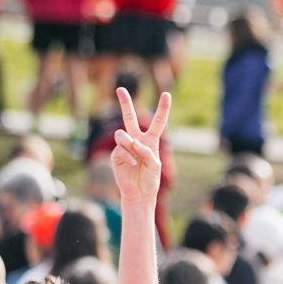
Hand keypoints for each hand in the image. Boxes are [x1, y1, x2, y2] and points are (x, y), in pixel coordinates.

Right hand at [110, 88, 169, 208]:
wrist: (139, 194)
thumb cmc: (150, 180)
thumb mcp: (155, 165)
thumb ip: (147, 152)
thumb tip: (133, 143)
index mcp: (151, 141)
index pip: (158, 122)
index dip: (163, 108)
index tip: (166, 94)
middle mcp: (136, 140)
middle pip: (130, 118)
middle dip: (125, 103)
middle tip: (120, 89)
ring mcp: (125, 147)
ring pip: (121, 133)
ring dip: (129, 142)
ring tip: (134, 152)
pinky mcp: (116, 155)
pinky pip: (120, 149)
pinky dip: (127, 156)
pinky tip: (132, 164)